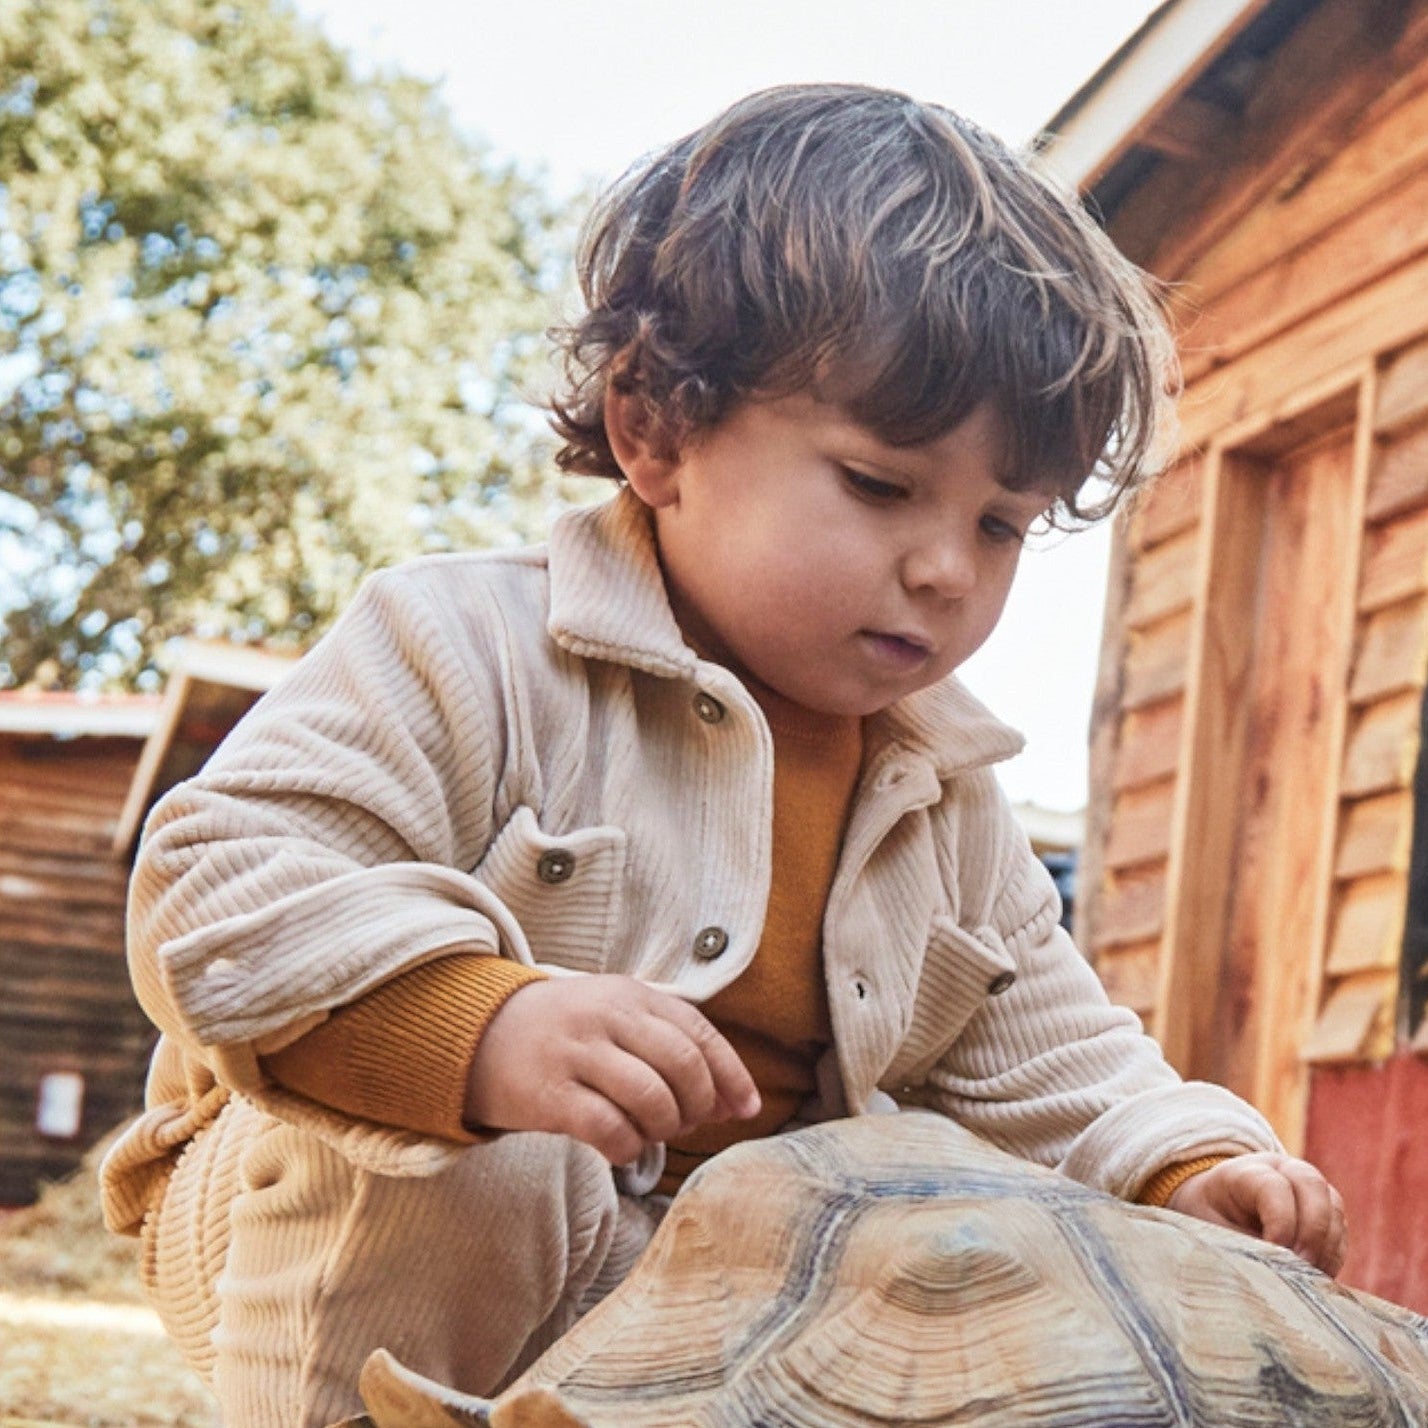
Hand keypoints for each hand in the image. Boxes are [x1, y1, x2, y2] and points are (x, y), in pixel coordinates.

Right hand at [464, 974, 760, 1164]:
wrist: (476, 1033)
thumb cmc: (563, 1032)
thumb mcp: (615, 1016)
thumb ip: (670, 1045)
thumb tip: (734, 1101)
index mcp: (630, 994)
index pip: (699, 1033)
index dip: (731, 1075)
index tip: (746, 1109)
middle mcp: (606, 1016)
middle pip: (682, 1065)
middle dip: (698, 1105)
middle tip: (687, 1124)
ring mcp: (575, 1052)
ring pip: (651, 1097)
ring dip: (664, 1127)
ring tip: (651, 1133)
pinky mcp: (548, 1093)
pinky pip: (608, 1128)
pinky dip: (628, 1147)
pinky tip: (621, 1149)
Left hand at [1166, 1153, 1346, 1275]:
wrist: (1217, 1209)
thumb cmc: (1211, 1220)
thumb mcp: (1212, 1229)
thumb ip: (1243, 1245)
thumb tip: (1276, 1272)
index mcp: (1245, 1171)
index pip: (1273, 1186)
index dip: (1280, 1221)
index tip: (1275, 1252)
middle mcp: (1282, 1170)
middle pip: (1312, 1186)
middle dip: (1312, 1231)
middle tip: (1303, 1267)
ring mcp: (1307, 1188)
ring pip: (1333, 1209)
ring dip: (1326, 1247)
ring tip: (1309, 1278)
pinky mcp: (1325, 1210)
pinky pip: (1341, 1231)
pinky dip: (1333, 1255)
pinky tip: (1317, 1276)